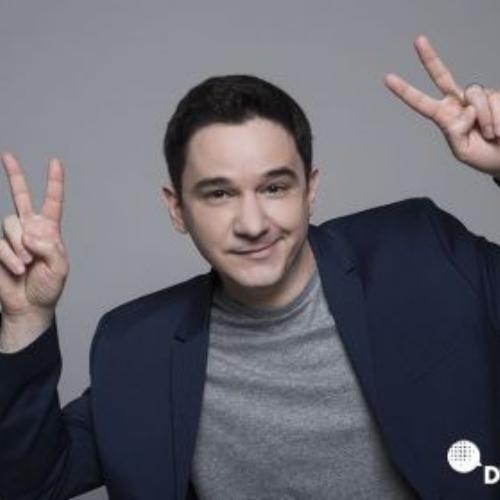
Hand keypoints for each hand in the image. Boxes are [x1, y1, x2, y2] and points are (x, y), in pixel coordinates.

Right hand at [0, 153, 68, 322]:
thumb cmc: (48, 287)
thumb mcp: (60, 268)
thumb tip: (30, 233)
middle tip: (7, 156)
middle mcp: (29, 228)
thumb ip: (50, 247)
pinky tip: (17, 268)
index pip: (52, 202)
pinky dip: (9, 257)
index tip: (55, 162)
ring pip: (10, 223)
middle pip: (20, 197)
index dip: (54, 183)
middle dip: (15, 176)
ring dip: (19, 245)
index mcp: (49, 230)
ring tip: (26, 264)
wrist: (30, 305)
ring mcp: (11, 237)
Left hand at [384, 35, 499, 175]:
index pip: (422, 102)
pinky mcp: (497, 95)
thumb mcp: (463, 150)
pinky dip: (497, 119)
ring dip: (485, 120)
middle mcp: (459, 102)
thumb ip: (457, 130)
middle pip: (442, 76)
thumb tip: (466, 109)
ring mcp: (478, 97)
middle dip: (429, 58)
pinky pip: (494, 101)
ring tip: (491, 135)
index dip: (406, 91)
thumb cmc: (484, 156)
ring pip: (476, 96)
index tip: (388, 78)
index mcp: (445, 116)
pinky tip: (498, 130)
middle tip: (417, 40)